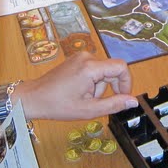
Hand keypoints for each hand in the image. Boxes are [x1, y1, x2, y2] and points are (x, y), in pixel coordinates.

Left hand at [17, 52, 137, 120]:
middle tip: (97, 103)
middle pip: (112, 70)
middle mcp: (87, 57)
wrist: (34, 98)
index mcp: (90, 67)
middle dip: (109, 88)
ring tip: (83, 98)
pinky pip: (93, 69)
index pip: (121, 67)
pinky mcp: (76, 60)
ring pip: (103, 71)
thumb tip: (132, 101)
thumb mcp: (89, 110)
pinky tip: (79, 92)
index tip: (123, 97)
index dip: (126, 83)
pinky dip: (92, 82)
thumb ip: (114, 104)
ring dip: (99, 87)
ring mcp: (80, 57)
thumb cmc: (57, 105)